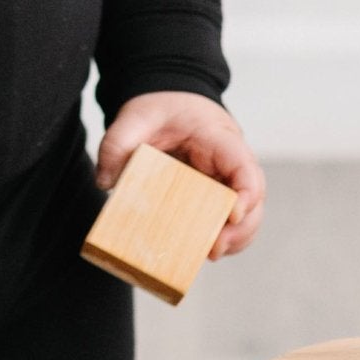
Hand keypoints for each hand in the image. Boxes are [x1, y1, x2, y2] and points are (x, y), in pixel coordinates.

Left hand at [94, 91, 264, 260]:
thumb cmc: (162, 110)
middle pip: (253, 198)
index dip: (246, 193)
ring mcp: (227, 180)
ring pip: (248, 214)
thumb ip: (117, 143)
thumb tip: (106, 183)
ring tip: (210, 255)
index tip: (232, 215)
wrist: (170, 104)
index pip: (244, 165)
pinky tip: (204, 251)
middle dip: (241, 228)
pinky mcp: (217, 195)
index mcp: (218, 138)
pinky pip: (230, 220)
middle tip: (214, 249)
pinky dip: (224, 238)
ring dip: (235, 239)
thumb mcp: (136, 117)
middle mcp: (230, 162)